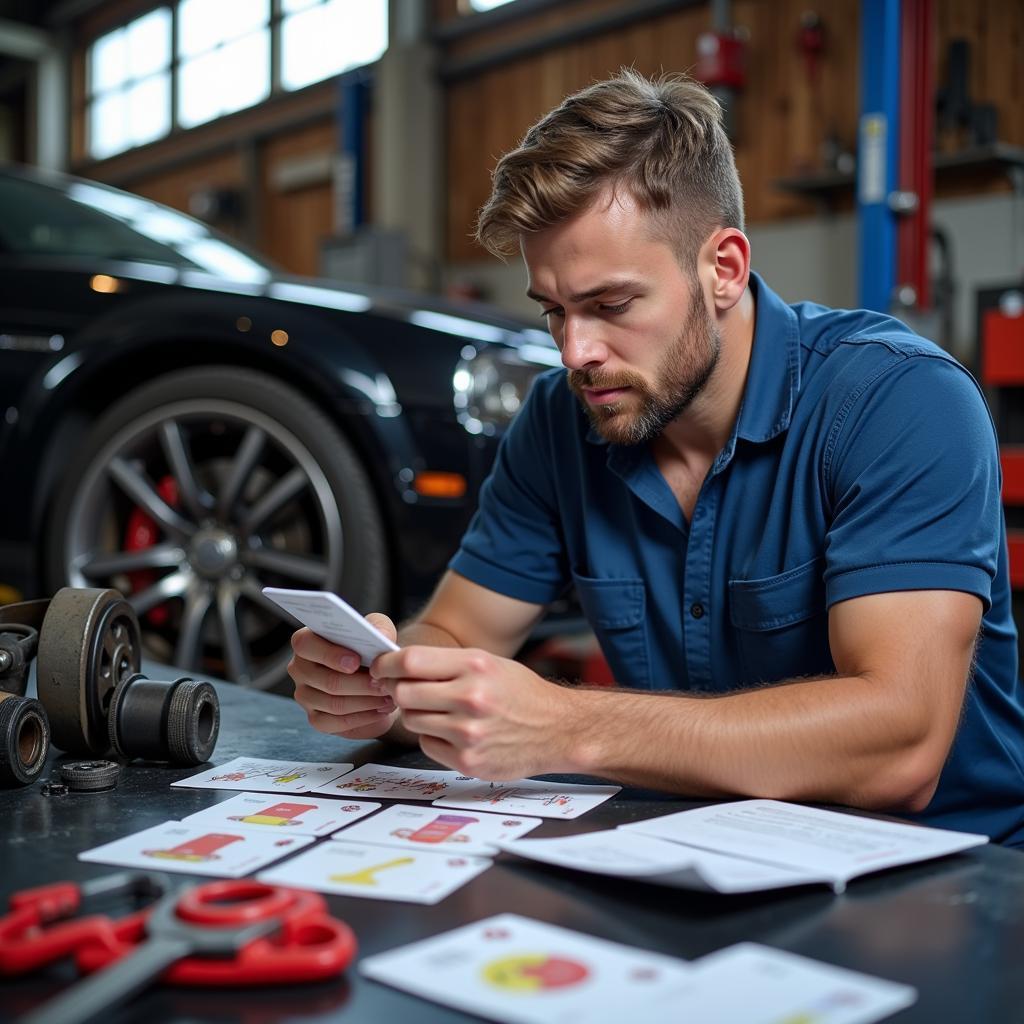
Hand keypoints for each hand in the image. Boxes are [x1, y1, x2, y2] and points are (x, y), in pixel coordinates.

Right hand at [289, 614, 399, 739]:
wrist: (377, 679)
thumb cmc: (371, 651)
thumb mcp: (377, 631)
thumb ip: (379, 627)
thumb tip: (381, 636)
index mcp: (308, 642)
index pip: (304, 644)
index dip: (329, 654)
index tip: (356, 661)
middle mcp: (300, 668)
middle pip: (326, 680)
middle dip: (359, 683)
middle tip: (383, 683)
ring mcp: (305, 695)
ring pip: (334, 703)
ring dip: (365, 701)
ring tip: (387, 696)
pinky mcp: (316, 719)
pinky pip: (336, 722)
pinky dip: (362, 718)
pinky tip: (380, 711)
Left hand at [369, 646, 574, 778]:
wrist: (558, 730)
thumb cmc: (521, 693)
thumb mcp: (489, 663)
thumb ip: (446, 663)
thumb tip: (397, 666)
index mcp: (475, 666)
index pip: (410, 661)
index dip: (386, 664)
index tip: (380, 667)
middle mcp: (470, 698)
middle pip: (403, 693)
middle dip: (398, 690)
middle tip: (405, 690)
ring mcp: (468, 733)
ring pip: (411, 720)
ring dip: (417, 714)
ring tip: (440, 710)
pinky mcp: (468, 760)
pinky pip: (427, 744)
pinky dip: (433, 737)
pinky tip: (455, 731)